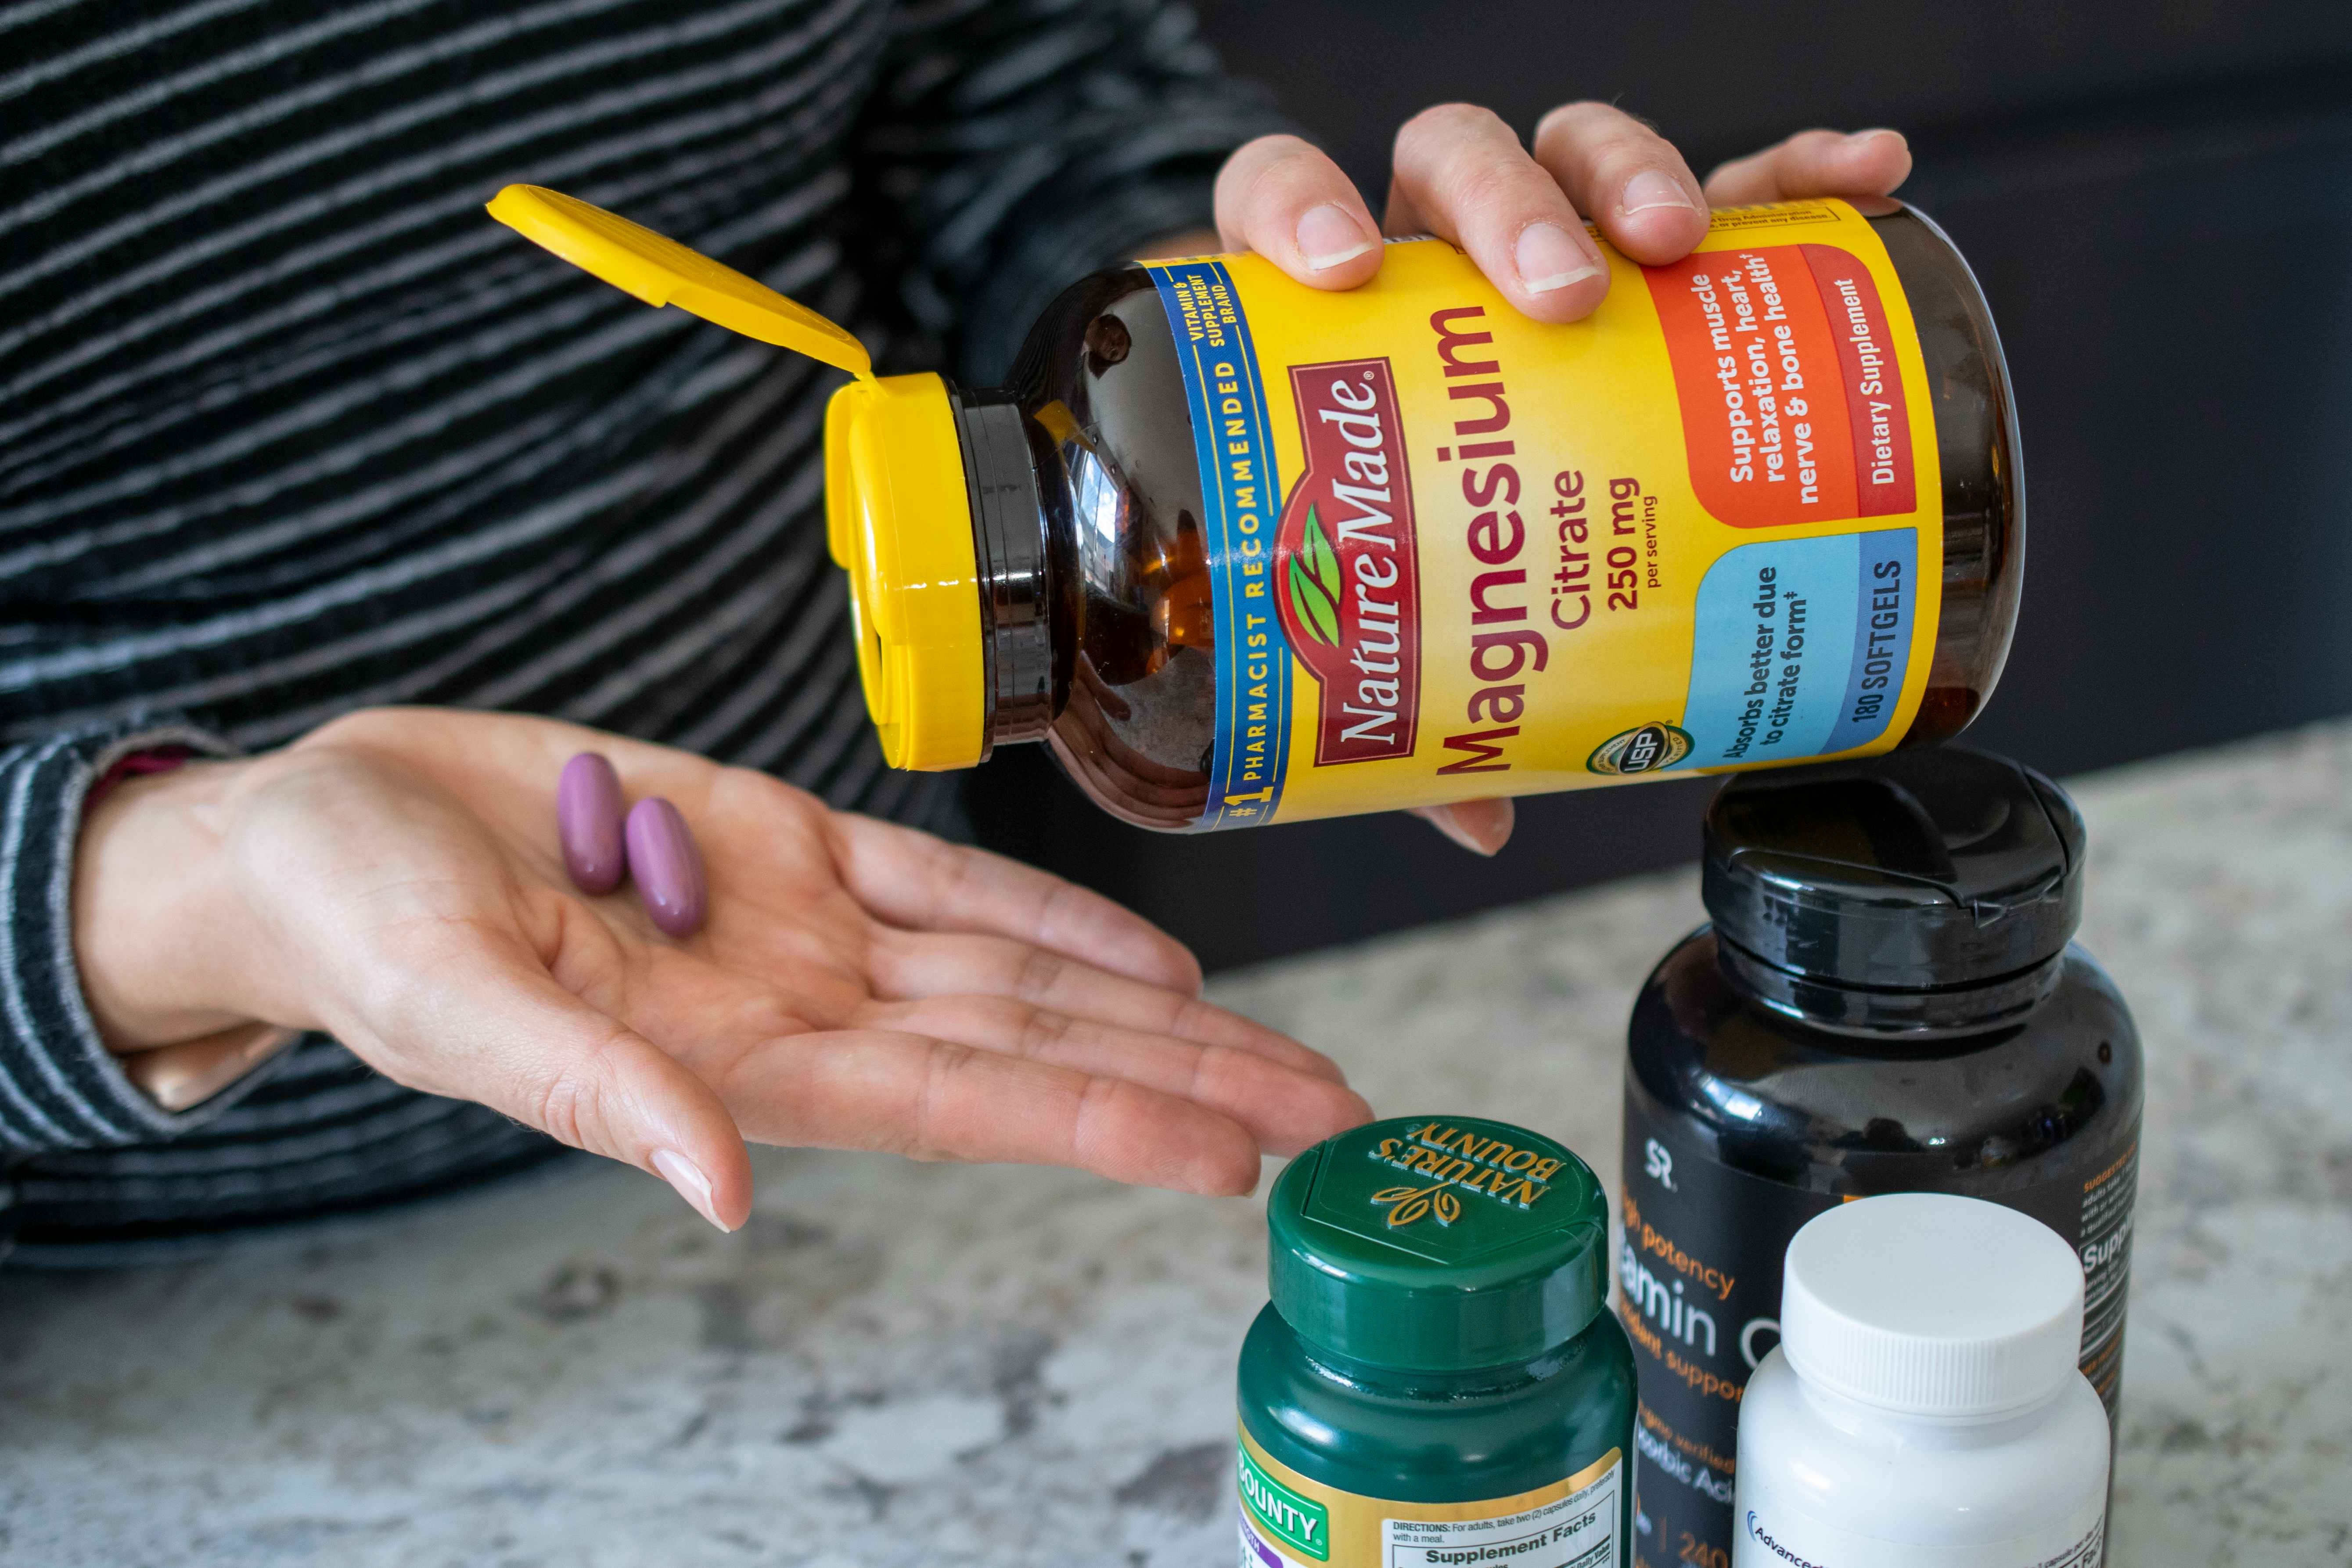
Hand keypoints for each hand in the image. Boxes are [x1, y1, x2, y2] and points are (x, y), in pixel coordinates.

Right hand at [73, 709, 1369, 1227]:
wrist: (318, 827)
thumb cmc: (353, 926)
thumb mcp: (451, 1005)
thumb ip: (595, 1095)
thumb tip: (717, 1191)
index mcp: (742, 1065)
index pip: (971, 1107)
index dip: (1109, 1127)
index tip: (1238, 1157)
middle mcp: (807, 1009)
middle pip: (1041, 1053)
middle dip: (1192, 1085)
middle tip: (1338, 1116)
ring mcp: (808, 925)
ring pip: (1025, 976)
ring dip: (1161, 1011)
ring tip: (1288, 1049)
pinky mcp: (786, 838)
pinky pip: (952, 880)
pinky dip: (1057, 916)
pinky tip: (1155, 960)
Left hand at [1209, 106, 1915, 854]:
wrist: (1367, 486)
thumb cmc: (1386, 526)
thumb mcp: (1375, 594)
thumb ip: (1403, 688)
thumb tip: (1475, 812)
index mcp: (1328, 315)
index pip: (1286, 200)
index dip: (1305, 208)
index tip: (1342, 268)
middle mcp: (1426, 255)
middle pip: (1454, 161)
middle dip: (1510, 207)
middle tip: (1560, 292)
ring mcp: (1543, 244)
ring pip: (1574, 153)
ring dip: (1632, 174)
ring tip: (1682, 241)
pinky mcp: (1650, 254)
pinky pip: (1732, 190)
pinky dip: (1795, 181)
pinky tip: (1862, 181)